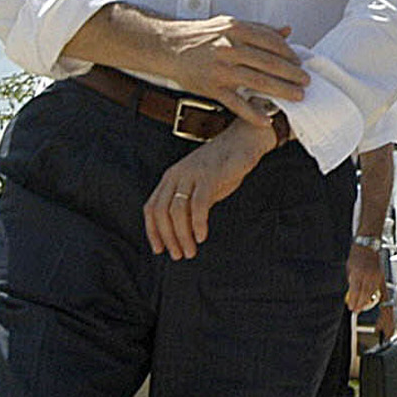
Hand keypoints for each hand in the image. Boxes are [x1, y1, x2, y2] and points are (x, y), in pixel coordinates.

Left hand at [143, 119, 281, 259]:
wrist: (245, 141)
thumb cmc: (224, 167)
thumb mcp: (201, 187)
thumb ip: (190, 204)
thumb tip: (183, 233)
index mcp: (170, 178)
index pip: (151, 208)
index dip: (153, 232)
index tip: (160, 250)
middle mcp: (176, 175)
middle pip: (161, 211)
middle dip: (168, 237)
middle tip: (179, 255)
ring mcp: (192, 174)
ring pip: (177, 210)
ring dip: (182, 235)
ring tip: (191, 251)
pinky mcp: (210, 175)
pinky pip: (198, 203)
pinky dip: (198, 223)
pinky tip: (202, 236)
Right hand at [160, 16, 308, 122]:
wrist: (169, 46)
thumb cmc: (200, 36)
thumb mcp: (229, 24)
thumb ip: (259, 28)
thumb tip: (287, 31)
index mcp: (236, 30)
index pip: (271, 42)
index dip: (289, 54)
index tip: (299, 62)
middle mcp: (229, 48)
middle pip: (269, 63)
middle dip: (292, 74)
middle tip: (306, 81)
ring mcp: (221, 69)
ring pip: (258, 82)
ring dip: (281, 91)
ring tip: (297, 96)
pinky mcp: (212, 87)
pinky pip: (236, 103)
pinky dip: (252, 113)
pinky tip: (266, 119)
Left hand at [345, 243, 383, 312]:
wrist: (369, 244)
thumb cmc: (357, 253)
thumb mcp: (350, 266)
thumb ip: (351, 279)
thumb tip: (352, 290)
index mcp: (358, 273)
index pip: (356, 291)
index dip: (354, 301)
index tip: (351, 307)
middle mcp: (368, 275)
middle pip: (365, 294)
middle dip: (360, 304)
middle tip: (356, 310)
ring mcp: (376, 275)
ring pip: (372, 292)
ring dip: (366, 301)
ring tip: (362, 306)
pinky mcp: (381, 275)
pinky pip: (377, 287)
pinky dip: (372, 294)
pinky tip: (369, 298)